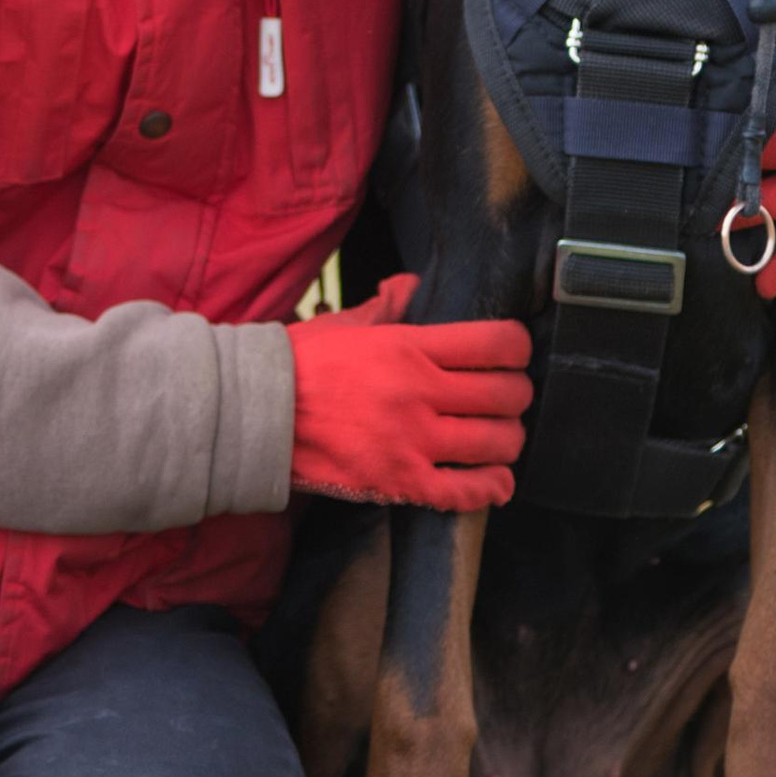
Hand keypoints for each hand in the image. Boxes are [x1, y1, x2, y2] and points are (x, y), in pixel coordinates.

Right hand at [288, 280, 532, 507]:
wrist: (257, 415)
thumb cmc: (301, 364)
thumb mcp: (346, 324)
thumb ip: (387, 305)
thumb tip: (409, 284)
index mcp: (410, 347)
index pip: (497, 343)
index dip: (518, 350)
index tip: (515, 356)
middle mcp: (418, 392)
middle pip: (507, 395)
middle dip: (517, 398)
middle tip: (508, 401)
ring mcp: (411, 441)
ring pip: (497, 444)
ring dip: (508, 442)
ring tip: (499, 439)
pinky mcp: (399, 482)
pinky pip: (465, 492)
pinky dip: (491, 489)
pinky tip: (496, 483)